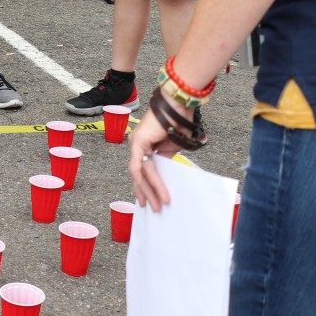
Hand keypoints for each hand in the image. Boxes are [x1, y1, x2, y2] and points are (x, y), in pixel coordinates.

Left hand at [128, 90, 189, 212]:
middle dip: (146, 194)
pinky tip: (159, 192)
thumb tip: (165, 176)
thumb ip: (165, 159)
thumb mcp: (173, 147)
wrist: (179, 106)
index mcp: (143, 146)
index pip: (141, 171)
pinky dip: (151, 181)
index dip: (144, 187)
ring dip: (150, 191)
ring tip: (159, 205)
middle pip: (138, 175)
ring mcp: (135, 144)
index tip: (148, 201)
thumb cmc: (179, 122)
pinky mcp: (138, 142)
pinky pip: (142, 166)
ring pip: (139, 174)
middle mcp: (136, 146)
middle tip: (153, 209)